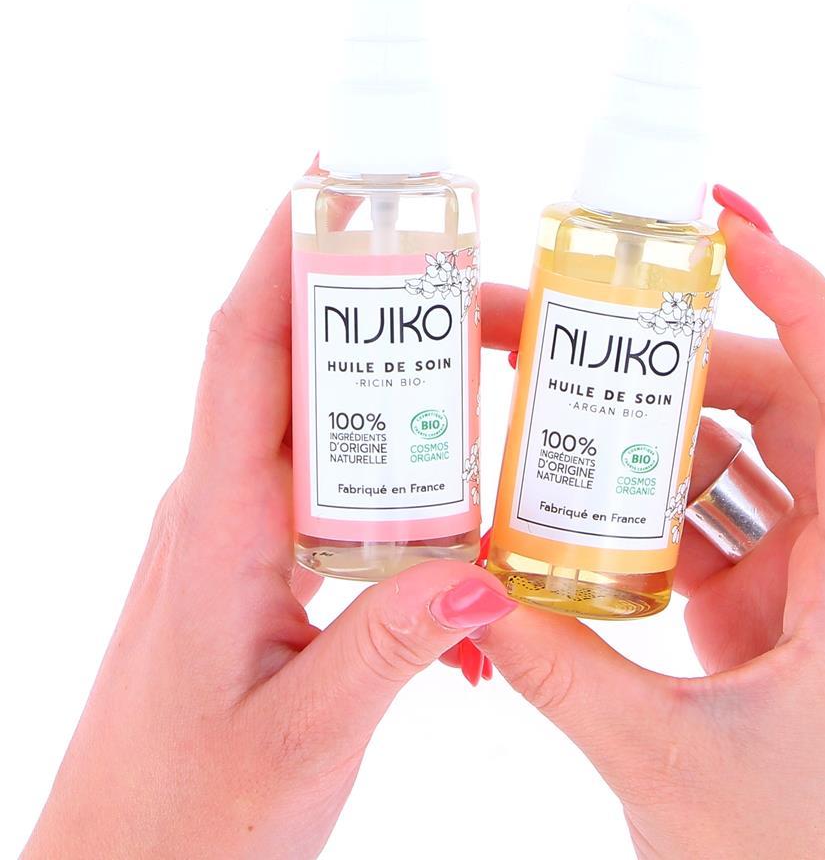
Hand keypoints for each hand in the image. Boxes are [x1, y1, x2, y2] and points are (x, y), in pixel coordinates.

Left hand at [24, 194, 515, 859]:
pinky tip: (459, 523)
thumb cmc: (182, 822)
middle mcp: (223, 509)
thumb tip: (489, 575)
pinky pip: (333, 490)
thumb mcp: (302, 742)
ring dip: (394, 389)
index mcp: (216, 526)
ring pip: (321, 425)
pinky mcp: (263, 569)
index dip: (280, 253)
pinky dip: (398, 478)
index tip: (334, 180)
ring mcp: (242, 536)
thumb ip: (392, 655)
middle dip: (373, 302)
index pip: (242, 349)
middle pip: (294, 365)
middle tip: (469, 276)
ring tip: (482, 372)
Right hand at [474, 189, 824, 858]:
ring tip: (559, 385)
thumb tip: (460, 593)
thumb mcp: (662, 761)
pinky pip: (711, 514)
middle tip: (579, 316)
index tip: (733, 234)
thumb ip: (556, 668)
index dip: (809, 300)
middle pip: (781, 405)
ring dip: (653, 423)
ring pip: (738, 456)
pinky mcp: (770, 602)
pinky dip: (645, 494)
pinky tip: (576, 489)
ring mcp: (812, 577)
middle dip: (680, 354)